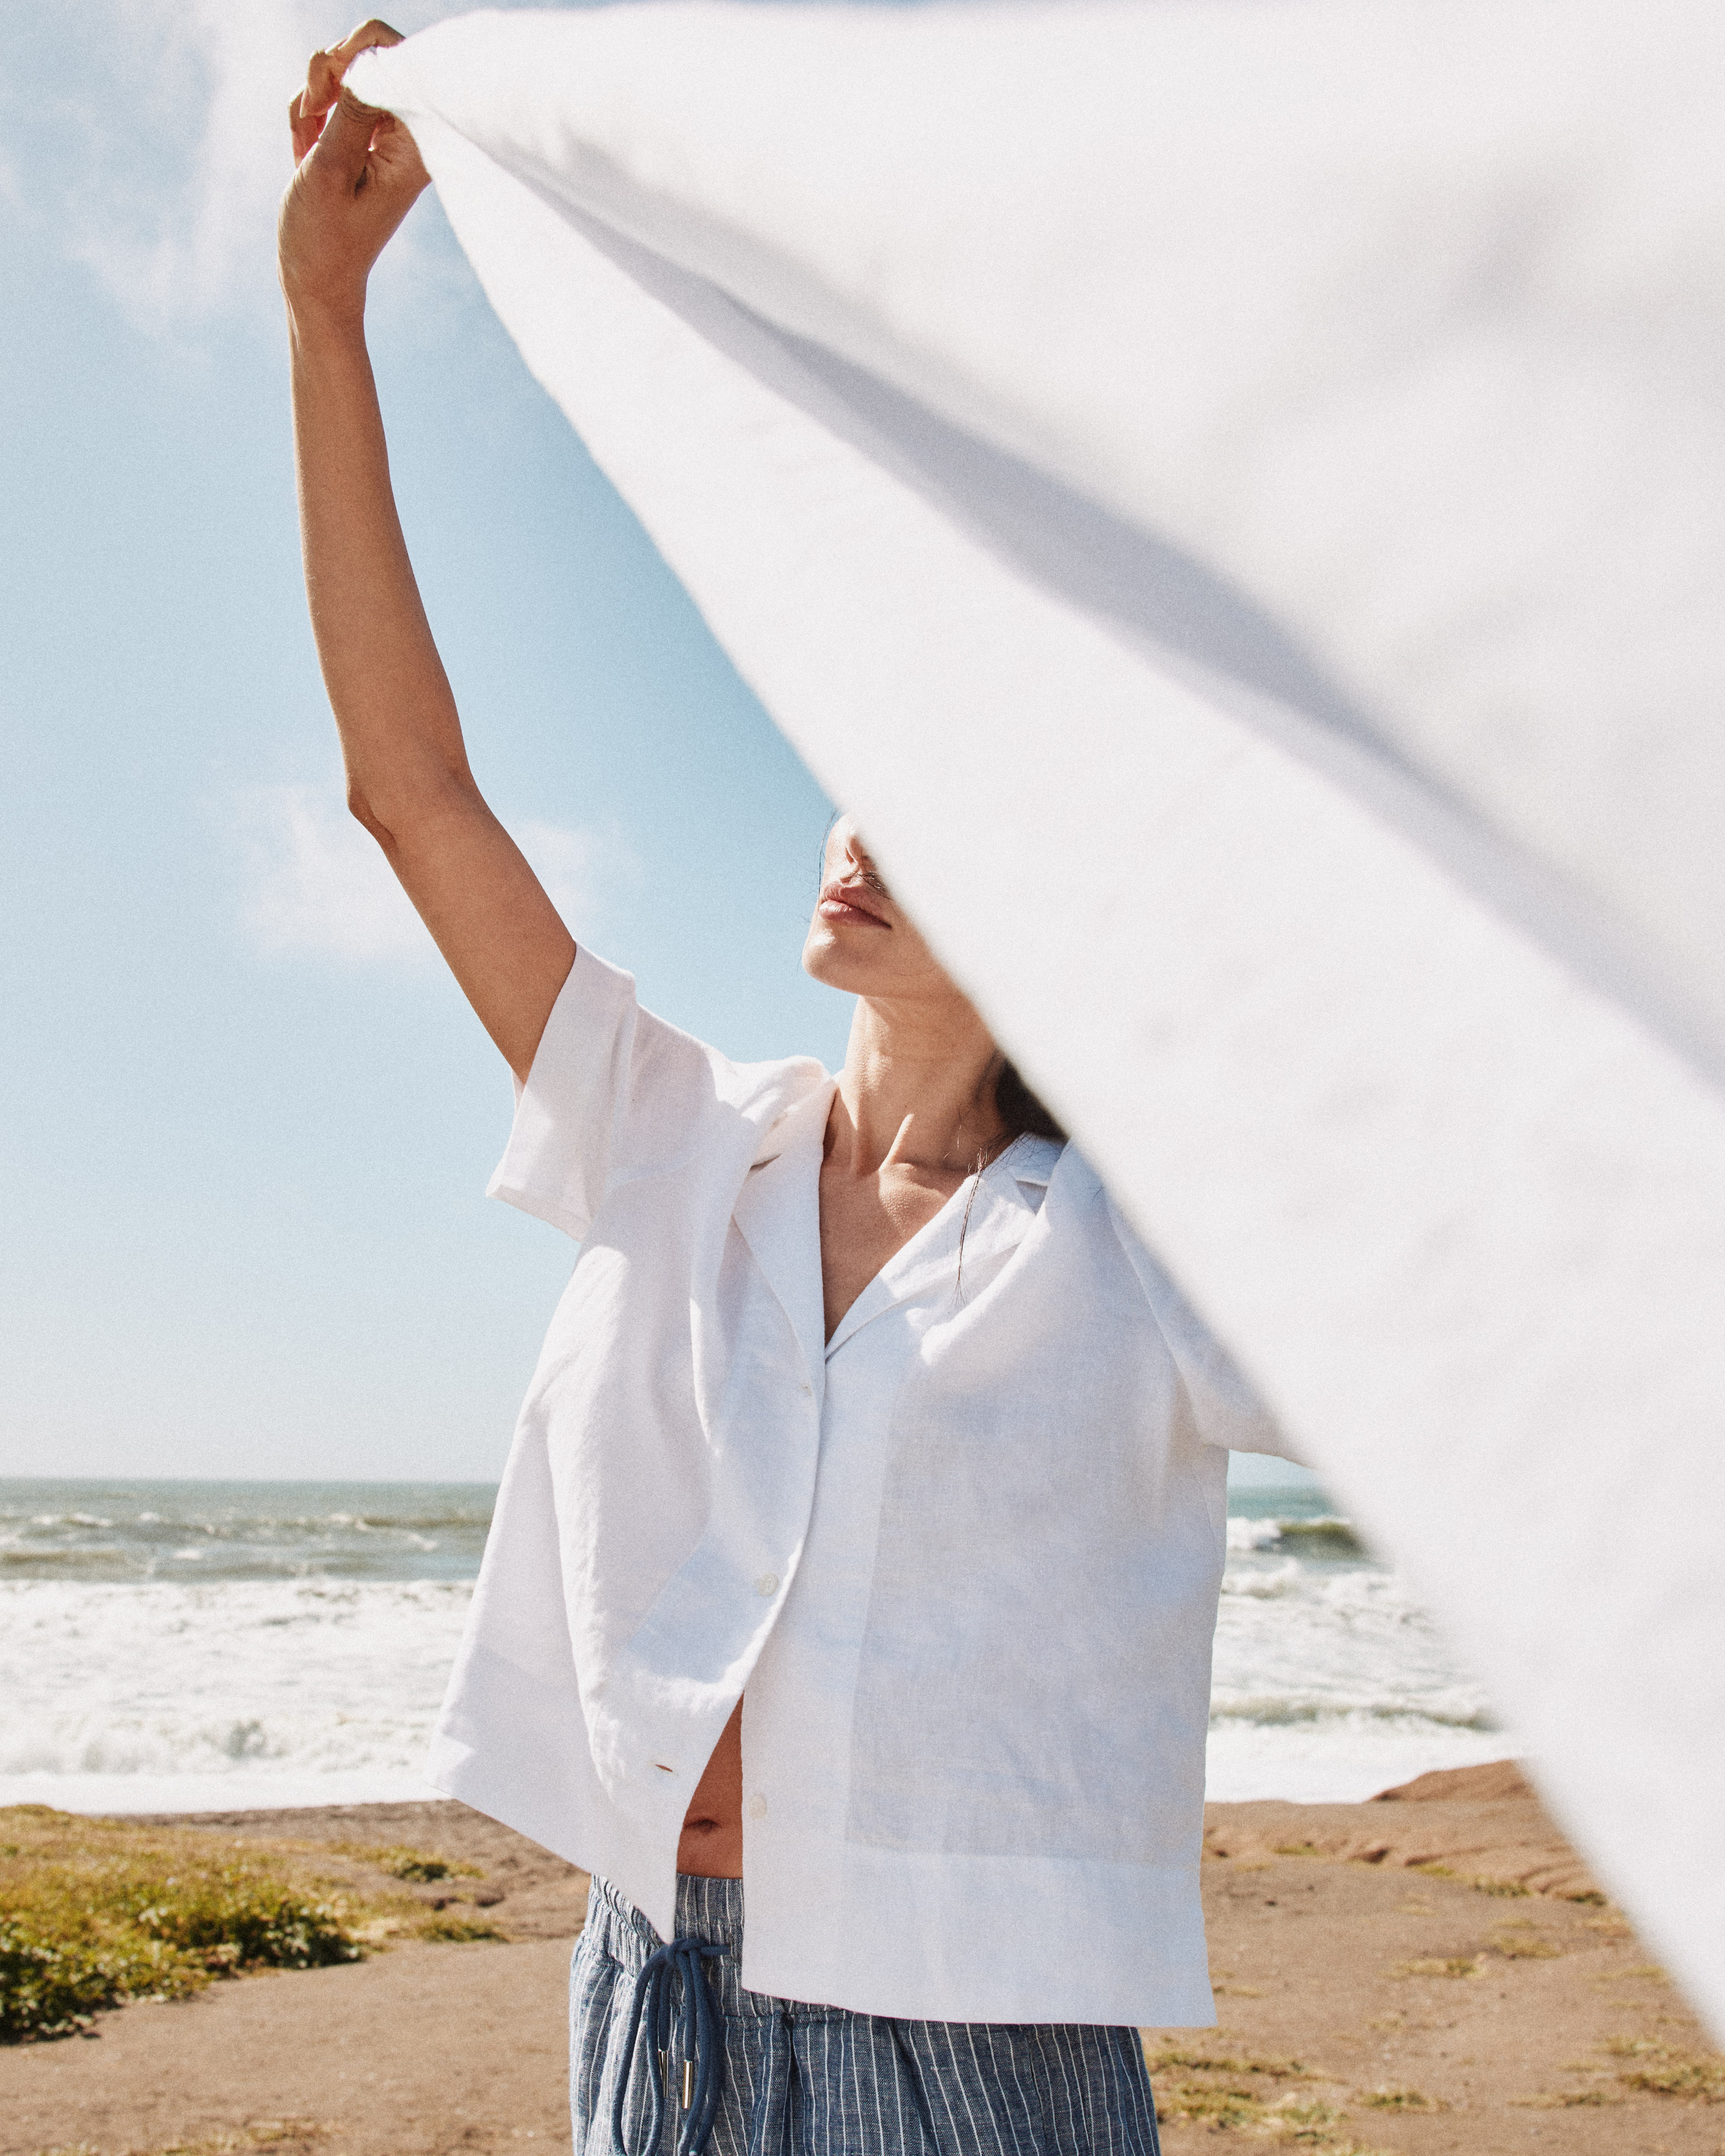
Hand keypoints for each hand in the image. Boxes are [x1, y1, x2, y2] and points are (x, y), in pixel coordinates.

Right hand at [279, 20, 428, 326]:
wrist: (318, 280)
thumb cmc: (324, 237)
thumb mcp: (332, 168)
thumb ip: (351, 110)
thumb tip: (370, 60)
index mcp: (413, 143)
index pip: (395, 54)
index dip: (352, 53)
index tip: (326, 87)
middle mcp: (408, 135)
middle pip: (368, 54)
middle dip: (328, 72)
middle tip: (312, 111)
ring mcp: (385, 135)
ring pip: (342, 73)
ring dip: (313, 97)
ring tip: (307, 144)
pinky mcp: (363, 139)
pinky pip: (331, 98)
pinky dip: (310, 115)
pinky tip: (305, 150)